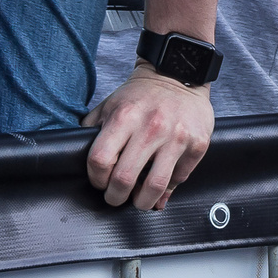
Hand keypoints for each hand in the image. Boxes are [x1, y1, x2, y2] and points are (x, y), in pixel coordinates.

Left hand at [81, 66, 212, 208]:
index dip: (96, 178)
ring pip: (154, 186)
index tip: (99, 182)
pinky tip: (160, 188)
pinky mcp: (197, 145)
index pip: (100, 160)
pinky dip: (167, 190)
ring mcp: (176, 137)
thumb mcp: (110, 105)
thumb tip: (79, 157)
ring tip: (139, 200)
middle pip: (124, 179)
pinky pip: (178, 179)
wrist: (178, 74)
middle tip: (116, 197)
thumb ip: (93, 130)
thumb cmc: (141, 95)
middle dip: (115, 197)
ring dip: (142, 202)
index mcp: (124, 116)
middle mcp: (151, 127)